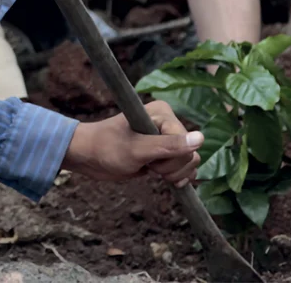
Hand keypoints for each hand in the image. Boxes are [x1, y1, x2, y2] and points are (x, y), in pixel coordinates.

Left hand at [61, 101, 203, 186]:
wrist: (89, 157)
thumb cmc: (108, 149)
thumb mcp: (138, 150)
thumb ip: (169, 146)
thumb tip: (201, 138)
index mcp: (163, 113)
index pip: (187, 143)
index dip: (170, 159)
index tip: (148, 158)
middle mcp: (168, 123)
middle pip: (191, 154)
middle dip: (172, 168)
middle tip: (147, 164)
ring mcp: (166, 138)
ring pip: (190, 163)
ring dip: (172, 174)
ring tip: (149, 168)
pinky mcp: (163, 152)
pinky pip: (184, 167)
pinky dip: (176, 177)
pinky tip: (161, 176)